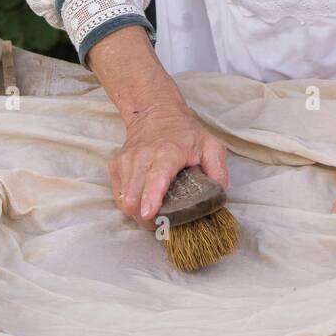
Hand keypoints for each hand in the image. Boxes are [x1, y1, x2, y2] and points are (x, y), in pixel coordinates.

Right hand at [109, 99, 228, 226]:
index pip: (157, 176)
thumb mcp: (210, 145)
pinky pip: (118, 196)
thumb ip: (218, 171)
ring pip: (124, 200)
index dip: (152, 197)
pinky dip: (129, 204)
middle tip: (163, 223)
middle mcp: (143, 157)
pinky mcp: (116, 165)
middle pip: (135, 196)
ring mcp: (126, 161)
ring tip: (154, 214)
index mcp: (168, 152)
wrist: (156, 112)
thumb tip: (219, 196)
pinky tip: (143, 201)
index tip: (149, 213)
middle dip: (146, 219)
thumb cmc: (185, 133)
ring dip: (137, 214)